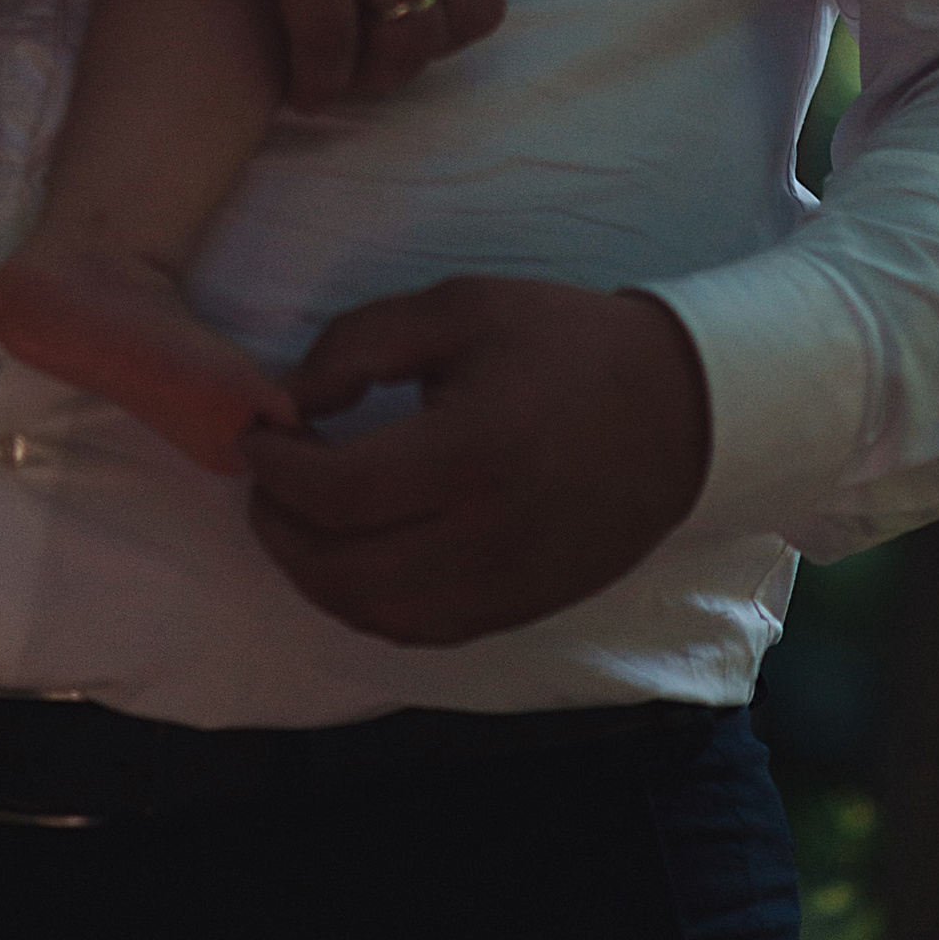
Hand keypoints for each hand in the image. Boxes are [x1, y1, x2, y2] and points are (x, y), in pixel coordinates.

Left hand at [241, 280, 712, 643]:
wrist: (681, 409)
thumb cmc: (566, 344)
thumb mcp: (460, 307)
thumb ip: (361, 343)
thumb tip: (289, 399)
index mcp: (472, 453)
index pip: (335, 493)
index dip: (273, 468)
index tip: (257, 432)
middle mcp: (486, 538)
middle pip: (339, 573)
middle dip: (277, 529)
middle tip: (266, 479)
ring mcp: (504, 588)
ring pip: (372, 617)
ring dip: (314, 574)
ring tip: (299, 517)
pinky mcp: (518, 612)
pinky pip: (417, 632)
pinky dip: (365, 602)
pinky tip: (354, 552)